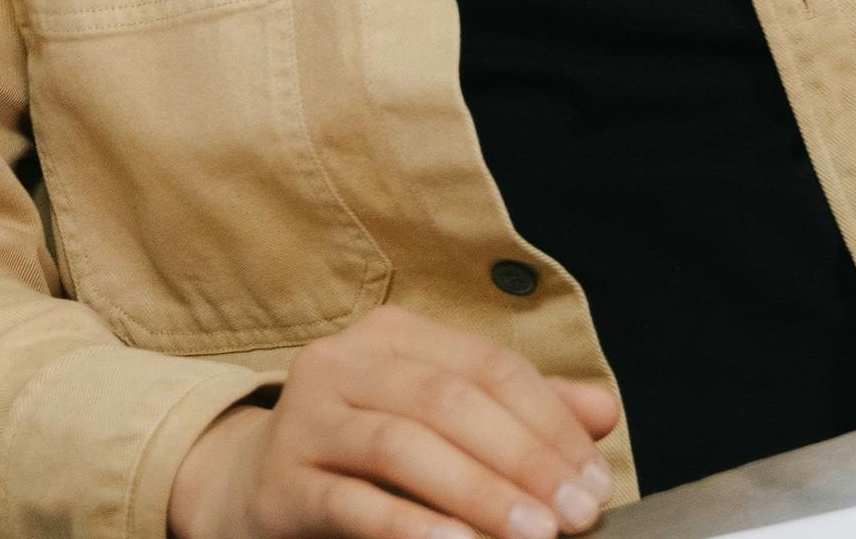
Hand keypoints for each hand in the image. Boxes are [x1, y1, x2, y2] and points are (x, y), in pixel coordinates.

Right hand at [165, 307, 619, 538]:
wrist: (252, 490)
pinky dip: (412, 525)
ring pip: (404, 444)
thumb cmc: (364, 456)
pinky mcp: (283, 480)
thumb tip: (602, 412)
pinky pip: (353, 501)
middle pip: (450, 399)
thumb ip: (519, 413)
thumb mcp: (442, 423)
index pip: (488, 366)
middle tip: (575, 515)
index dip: (550, 422)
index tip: (593, 482)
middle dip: (523, 460)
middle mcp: (343, 361)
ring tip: (533, 535)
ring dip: (479, 492)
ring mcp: (306, 417)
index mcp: (393, 336)